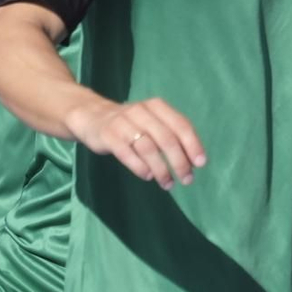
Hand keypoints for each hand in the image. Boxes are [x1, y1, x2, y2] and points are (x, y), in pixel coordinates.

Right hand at [68, 97, 205, 189]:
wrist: (91, 116)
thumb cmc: (130, 123)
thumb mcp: (151, 121)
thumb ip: (170, 136)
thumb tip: (192, 162)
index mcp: (156, 106)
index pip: (181, 125)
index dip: (193, 145)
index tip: (200, 164)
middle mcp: (141, 112)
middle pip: (166, 139)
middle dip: (179, 162)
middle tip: (187, 179)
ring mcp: (123, 123)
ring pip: (148, 148)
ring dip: (161, 169)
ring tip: (168, 184)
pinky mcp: (108, 136)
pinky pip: (127, 154)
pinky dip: (140, 167)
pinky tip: (148, 176)